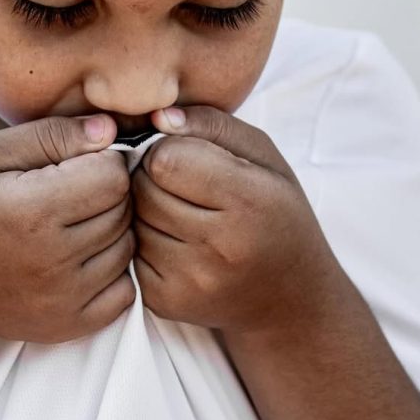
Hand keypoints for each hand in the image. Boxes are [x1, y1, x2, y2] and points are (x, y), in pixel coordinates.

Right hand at [0, 113, 135, 346]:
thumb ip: (49, 136)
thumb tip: (109, 130)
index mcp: (32, 211)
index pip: (113, 175)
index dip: (100, 158)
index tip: (74, 159)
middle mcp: (55, 260)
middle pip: (124, 209)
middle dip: (106, 189)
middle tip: (68, 187)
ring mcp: (65, 299)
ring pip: (128, 246)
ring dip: (110, 227)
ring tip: (67, 219)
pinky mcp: (69, 325)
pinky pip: (125, 290)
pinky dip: (112, 268)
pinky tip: (77, 253)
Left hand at [131, 105, 345, 336]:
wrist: (290, 298)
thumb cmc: (276, 212)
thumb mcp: (263, 156)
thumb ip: (211, 124)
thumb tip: (156, 117)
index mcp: (250, 201)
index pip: (166, 158)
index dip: (168, 148)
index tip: (187, 155)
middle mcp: (220, 248)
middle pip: (143, 189)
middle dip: (152, 177)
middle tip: (181, 184)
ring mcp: (191, 281)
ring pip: (132, 219)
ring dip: (146, 208)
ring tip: (181, 211)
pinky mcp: (166, 302)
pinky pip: (129, 252)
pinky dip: (144, 240)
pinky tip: (175, 241)